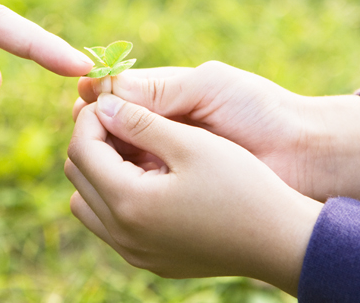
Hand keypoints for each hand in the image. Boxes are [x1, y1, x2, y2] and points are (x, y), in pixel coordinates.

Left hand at [65, 93, 322, 294]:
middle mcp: (123, 235)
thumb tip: (104, 105)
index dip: (92, 117)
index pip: (82, 149)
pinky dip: (116, 194)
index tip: (113, 99)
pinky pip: (110, 223)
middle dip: (93, 140)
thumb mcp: (191, 144)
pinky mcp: (150, 260)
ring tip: (134, 148)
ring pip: (88, 203)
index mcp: (129, 202)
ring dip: (101, 169)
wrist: (281, 242)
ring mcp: (135, 252)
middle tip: (122, 118)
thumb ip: (140, 121)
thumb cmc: (243, 186)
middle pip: (78, 176)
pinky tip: (149, 176)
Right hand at [74, 62, 359, 208]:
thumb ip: (160, 87)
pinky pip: (136, 188)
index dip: (96, 96)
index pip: (116, 96)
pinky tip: (117, 179)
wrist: (304, 155)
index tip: (83, 99)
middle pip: (110, 129)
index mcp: (167, 99)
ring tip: (97, 150)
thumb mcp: (209, 86)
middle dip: (94, 127)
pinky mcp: (173, 193)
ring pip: (116, 160)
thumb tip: (104, 88)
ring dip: (103, 155)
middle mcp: (161, 131)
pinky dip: (122, 183)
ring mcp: (165, 163)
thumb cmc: (261, 111)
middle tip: (85, 128)